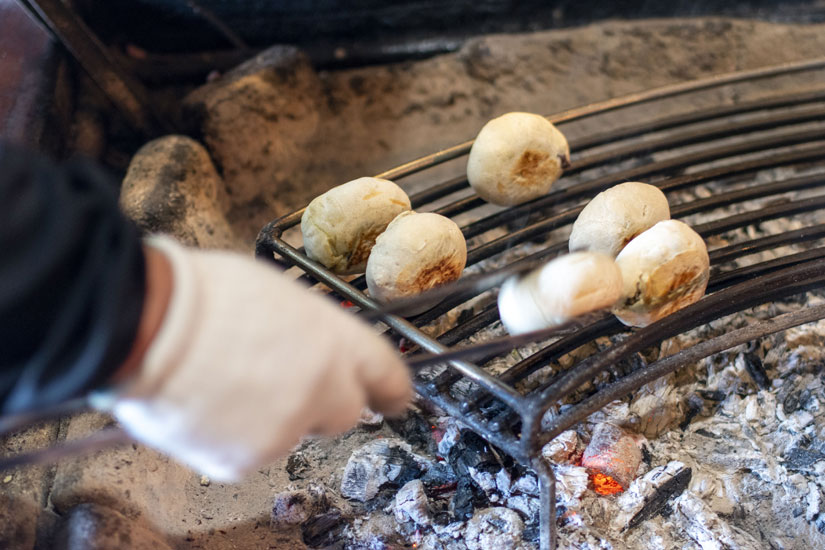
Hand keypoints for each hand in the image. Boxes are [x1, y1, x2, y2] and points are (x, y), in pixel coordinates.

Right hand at [101, 237, 411, 480]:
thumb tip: (309, 348)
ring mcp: (287, 429)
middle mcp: (324, 390)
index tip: (394, 397)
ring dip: (272, 417)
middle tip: (282, 383)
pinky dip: (233, 437)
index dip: (392, 388)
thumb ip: (310, 332)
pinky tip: (208, 405)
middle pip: (346, 412)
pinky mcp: (245, 460)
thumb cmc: (205, 294)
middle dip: (322, 402)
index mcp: (337, 341)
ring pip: (293, 433)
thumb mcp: (280, 294)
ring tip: (227, 384)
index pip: (389, 375)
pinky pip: (249, 454)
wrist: (147, 324)